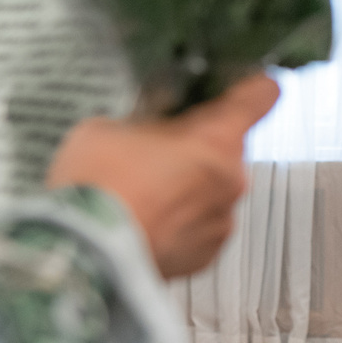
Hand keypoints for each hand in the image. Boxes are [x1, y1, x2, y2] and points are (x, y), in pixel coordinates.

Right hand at [46, 73, 280, 277]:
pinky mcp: (206, 256)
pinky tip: (145, 219)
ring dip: (188, 188)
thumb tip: (148, 125)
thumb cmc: (97, 189)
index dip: (251, 89)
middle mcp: (230, 181)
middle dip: (197, 147)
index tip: (249, 85)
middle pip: (225, 149)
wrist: (84, 254)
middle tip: (155, 150)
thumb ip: (143, 120)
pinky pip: (200, 227)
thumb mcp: (109, 128)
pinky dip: (180, 223)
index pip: (257, 98)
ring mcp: (221, 222)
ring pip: (213, 190)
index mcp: (216, 139)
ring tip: (142, 192)